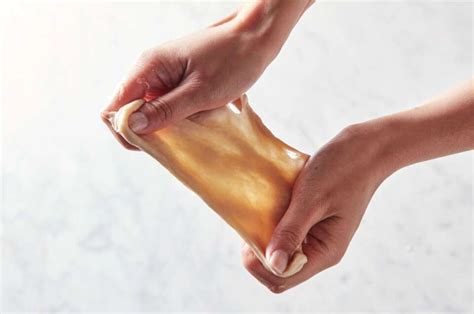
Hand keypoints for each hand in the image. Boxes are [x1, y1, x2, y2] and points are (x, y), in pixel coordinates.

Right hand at [101, 0, 313, 148]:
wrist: (255, 37)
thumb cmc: (233, 60)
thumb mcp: (200, 92)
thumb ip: (165, 110)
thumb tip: (131, 127)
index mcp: (149, 67)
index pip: (115, 107)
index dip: (126, 131)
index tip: (152, 145)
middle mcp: (150, 71)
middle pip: (127, 111)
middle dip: (144, 132)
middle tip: (174, 142)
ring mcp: (162, 76)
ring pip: (146, 111)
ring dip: (160, 127)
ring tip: (186, 134)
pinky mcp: (176, 82)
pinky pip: (163, 106)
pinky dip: (173, 119)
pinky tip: (191, 125)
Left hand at [242, 79, 472, 292]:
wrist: (365, 148)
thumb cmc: (342, 170)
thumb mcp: (312, 200)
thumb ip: (292, 232)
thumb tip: (274, 264)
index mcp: (325, 252)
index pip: (283, 277)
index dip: (259, 265)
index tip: (245, 240)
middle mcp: (320, 250)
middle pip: (279, 268)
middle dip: (258, 252)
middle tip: (249, 224)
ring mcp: (316, 236)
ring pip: (281, 250)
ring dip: (264, 237)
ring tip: (255, 215)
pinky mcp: (312, 222)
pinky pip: (287, 232)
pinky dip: (272, 224)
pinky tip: (265, 207)